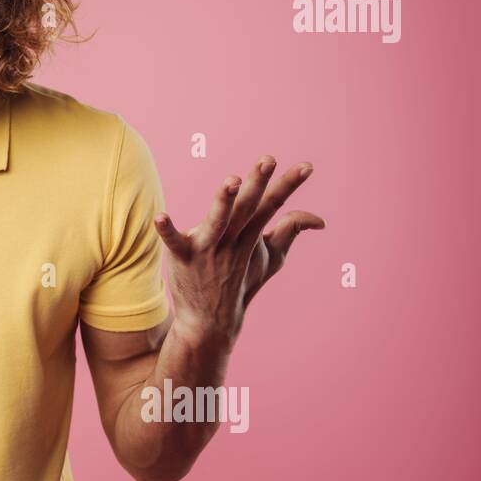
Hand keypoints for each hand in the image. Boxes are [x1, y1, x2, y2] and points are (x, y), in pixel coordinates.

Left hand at [154, 156, 324, 346]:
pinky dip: (167, 230)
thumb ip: (290, 232)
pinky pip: (174, 242)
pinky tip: (160, 216)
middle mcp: (232, 240)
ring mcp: (208, 250)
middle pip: (247, 208)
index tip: (308, 165)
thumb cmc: (240, 281)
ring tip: (232, 180)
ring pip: (217, 222)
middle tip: (268, 159)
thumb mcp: (270, 259)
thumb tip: (320, 220)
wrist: (211, 321)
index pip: (272, 205)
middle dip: (257, 183)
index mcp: (251, 236)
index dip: (288, 185)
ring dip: (224, 201)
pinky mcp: (183, 258)